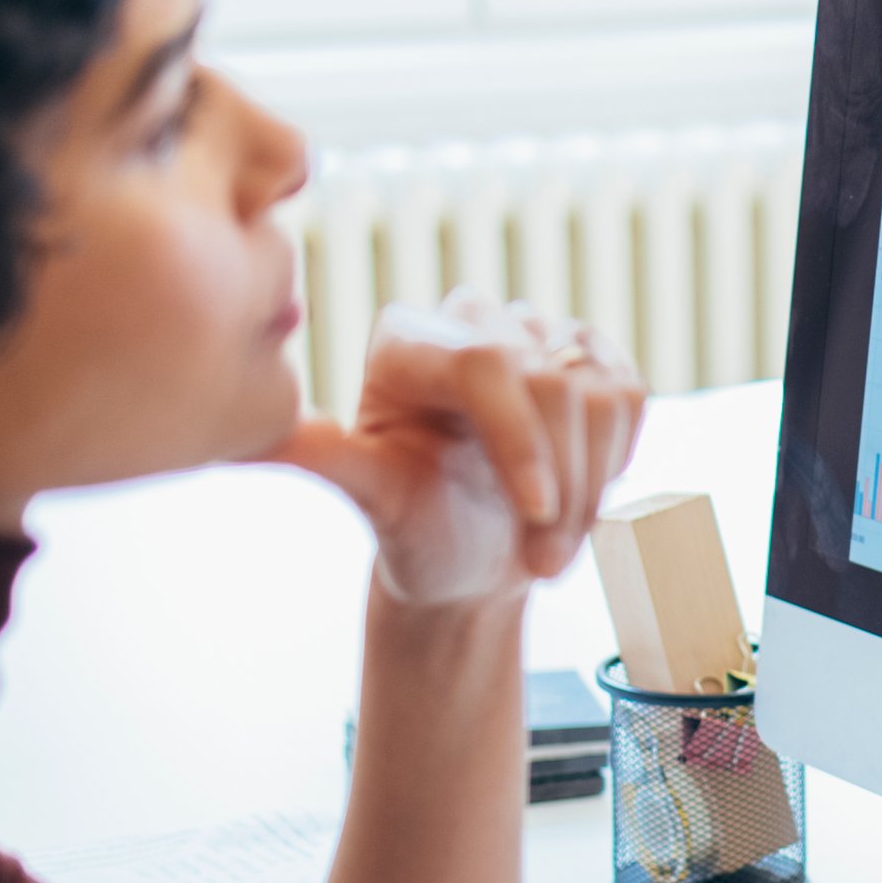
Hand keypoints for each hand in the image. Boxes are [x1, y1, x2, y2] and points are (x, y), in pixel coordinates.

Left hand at [268, 291, 644, 606]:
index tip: (536, 516)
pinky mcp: (590, 359)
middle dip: (558, 484)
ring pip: (599, 391)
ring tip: (555, 545)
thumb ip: (326, 457)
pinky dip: (616, 460)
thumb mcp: (372, 499)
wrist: (471, 561)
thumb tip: (251, 437)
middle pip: (551, 380)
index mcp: (404, 339)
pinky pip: (630, 395)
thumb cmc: (414, 531)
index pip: (486, 363)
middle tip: (540, 561)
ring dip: (590, 486)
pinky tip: (580, 494)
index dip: (522, 441)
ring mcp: (535, 337)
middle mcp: (468, 320)